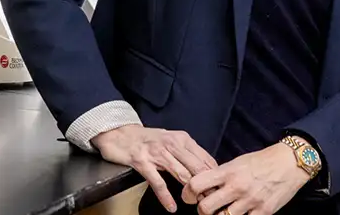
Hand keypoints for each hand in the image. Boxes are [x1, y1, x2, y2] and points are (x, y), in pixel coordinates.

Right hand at [90, 124, 217, 212]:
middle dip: (206, 184)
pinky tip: (172, 206)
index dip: (214, 175)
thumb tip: (207, 169)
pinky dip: (165, 196)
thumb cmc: (147, 139)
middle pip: (196, 167)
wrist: (120, 133)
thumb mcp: (171, 140)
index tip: (219, 188)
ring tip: (197, 203)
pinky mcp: (142, 162)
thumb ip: (187, 153)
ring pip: (181, 173)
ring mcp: (157, 153)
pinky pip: (157, 182)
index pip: (204, 158)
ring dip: (190, 190)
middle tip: (212, 198)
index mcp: (182, 139)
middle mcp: (172, 144)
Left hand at [181, 142, 310, 214]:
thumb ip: (221, 175)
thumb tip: (204, 187)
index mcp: (228, 172)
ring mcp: (250, 201)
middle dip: (202, 211)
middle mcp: (237, 187)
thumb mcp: (238, 162)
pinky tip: (241, 214)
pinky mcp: (264, 212)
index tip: (189, 197)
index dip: (188, 193)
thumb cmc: (262, 161)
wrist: (290, 162)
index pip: (197, 184)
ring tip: (223, 212)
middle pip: (205, 208)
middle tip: (206, 208)